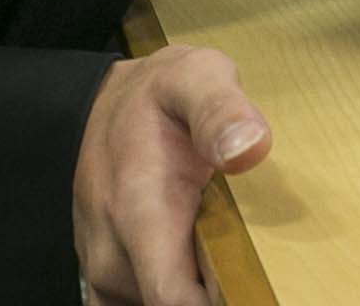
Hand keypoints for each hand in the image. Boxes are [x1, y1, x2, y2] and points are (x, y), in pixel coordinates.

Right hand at [73, 43, 269, 305]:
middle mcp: (113, 253)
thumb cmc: (157, 94)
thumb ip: (220, 109)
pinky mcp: (106, 278)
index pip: (172, 299)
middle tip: (253, 272)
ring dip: (195, 295)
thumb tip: (249, 147)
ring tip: (230, 265)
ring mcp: (105, 271)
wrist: (103, 104)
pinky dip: (170, 298)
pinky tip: (202, 276)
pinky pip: (137, 305)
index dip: (220, 304)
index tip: (256, 290)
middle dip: (217, 296)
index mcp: (139, 212)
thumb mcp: (196, 77)